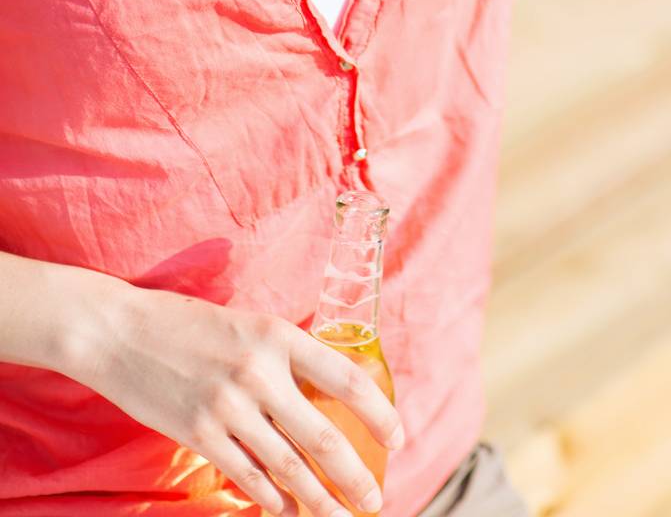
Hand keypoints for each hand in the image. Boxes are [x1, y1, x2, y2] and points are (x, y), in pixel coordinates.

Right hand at [67, 282, 403, 516]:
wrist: (122, 331)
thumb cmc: (191, 325)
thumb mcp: (250, 325)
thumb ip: (285, 356)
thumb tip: (326, 394)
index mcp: (278, 335)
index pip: (345, 378)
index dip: (378, 412)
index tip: (396, 438)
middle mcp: (259, 372)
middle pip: (322, 436)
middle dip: (354, 475)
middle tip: (374, 499)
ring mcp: (228, 407)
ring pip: (288, 466)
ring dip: (318, 499)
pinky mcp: (199, 433)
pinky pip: (247, 475)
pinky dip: (272, 498)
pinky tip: (288, 510)